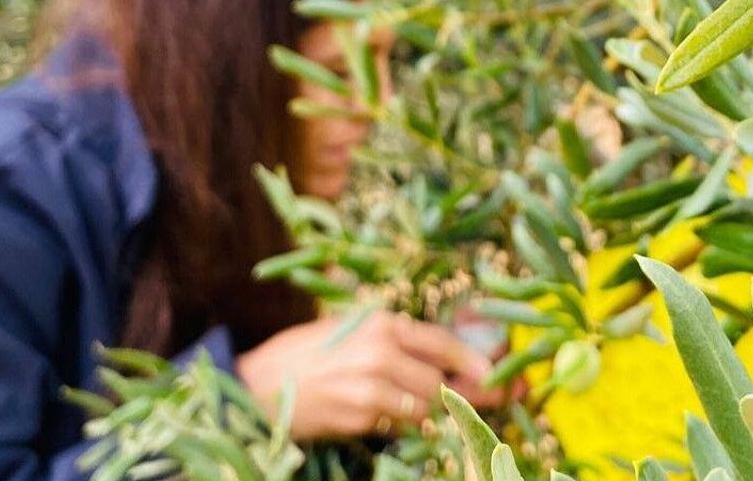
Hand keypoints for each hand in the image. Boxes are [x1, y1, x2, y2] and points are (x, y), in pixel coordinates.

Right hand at [236, 312, 501, 440]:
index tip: (495, 375)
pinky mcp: (360, 417)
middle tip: (488, 402)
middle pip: (441, 381)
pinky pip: (400, 426)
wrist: (257, 385)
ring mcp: (371, 387)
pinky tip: (398, 422)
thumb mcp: (350, 331)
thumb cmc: (305, 354)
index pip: (442, 342)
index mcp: (381, 324)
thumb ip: (395, 340)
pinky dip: (406, 427)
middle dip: (466, 395)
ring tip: (434, 413)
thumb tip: (444, 357)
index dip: (473, 361)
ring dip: (433, 414)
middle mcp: (381, 352)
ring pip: (425, 407)